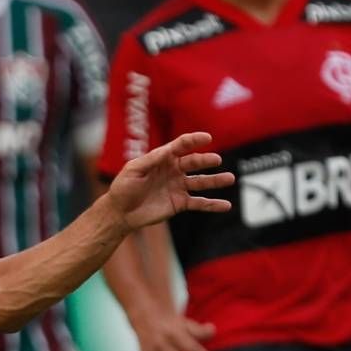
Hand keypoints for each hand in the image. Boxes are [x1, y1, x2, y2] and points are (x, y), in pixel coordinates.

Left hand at [105, 132, 231, 230]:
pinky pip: (199, 203)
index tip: (207, 137)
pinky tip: (226, 205)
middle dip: (205, 160)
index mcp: (162, 158)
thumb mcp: (134, 169)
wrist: (120, 212)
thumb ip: (152, 160)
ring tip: (230, 179)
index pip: (181, 146)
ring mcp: (178, 187)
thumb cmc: (123, 187)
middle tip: (216, 160)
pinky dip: (212, 204)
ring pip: (201, 182)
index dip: (193, 140)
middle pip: (193, 163)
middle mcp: (173, 170)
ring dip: (215, 181)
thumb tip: (169, 150)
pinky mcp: (180, 203)